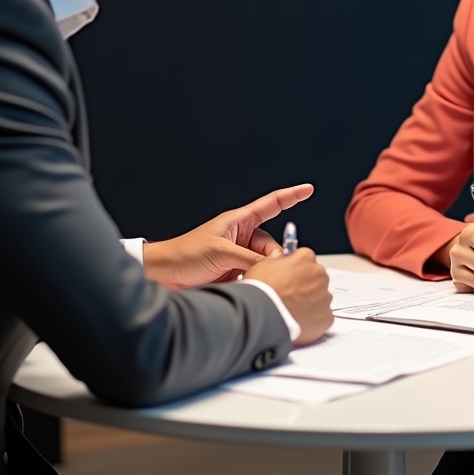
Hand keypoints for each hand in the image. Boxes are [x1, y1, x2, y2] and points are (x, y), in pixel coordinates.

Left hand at [142, 184, 312, 289]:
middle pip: (272, 245)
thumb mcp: (221, 252)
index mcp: (238, 222)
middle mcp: (241, 238)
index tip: (308, 189)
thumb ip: (249, 258)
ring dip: (263, 272)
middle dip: (273, 257)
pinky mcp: (236, 274)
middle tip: (266, 269)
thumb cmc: (185, 254)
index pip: (271, 204)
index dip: (291, 196)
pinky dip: (257, 281)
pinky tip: (250, 285)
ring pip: (267, 263)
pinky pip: (257, 276)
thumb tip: (273, 267)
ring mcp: (239, 256)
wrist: (165, 276)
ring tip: (250, 278)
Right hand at [247, 248, 333, 344]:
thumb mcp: (263, 265)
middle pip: (316, 276)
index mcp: (306, 258)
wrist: (262, 316)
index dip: (296, 267)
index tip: (289, 275)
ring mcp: (325, 296)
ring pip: (321, 296)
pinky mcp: (326, 316)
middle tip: (290, 294)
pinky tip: (299, 320)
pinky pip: (322, 315)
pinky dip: (314, 318)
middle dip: (306, 283)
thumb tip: (280, 258)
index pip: (306, 257)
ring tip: (293, 309)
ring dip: (311, 301)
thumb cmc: (261, 290)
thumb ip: (277, 259)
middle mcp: (319, 275)